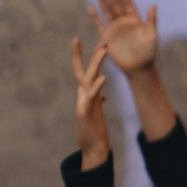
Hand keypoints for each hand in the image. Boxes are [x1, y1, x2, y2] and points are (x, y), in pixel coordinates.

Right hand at [68, 32, 113, 167]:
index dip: (85, 56)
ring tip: (103, 50)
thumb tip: (102, 95)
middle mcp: (83, 95)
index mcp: (87, 94)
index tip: (89, 41)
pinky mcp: (84, 113)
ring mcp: (83, 103)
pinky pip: (91, 98)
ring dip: (95, 63)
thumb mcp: (96, 112)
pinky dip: (96, 88)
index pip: (84, 71)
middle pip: (84, 70)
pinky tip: (103, 79)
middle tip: (100, 38)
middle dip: (89, 54)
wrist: (93, 148)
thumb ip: (97, 101)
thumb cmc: (94, 130)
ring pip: (88, 78)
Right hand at [89, 0, 158, 73]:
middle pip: (116, 4)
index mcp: (135, 20)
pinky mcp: (107, 37)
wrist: (139, 68)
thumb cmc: (148, 53)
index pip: (127, 3)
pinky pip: (99, 25)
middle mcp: (124, 22)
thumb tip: (153, 5)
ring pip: (107, 11)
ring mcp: (115, 29)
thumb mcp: (152, 36)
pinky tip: (91, 8)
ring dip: (103, 1)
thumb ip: (151, 21)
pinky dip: (95, 17)